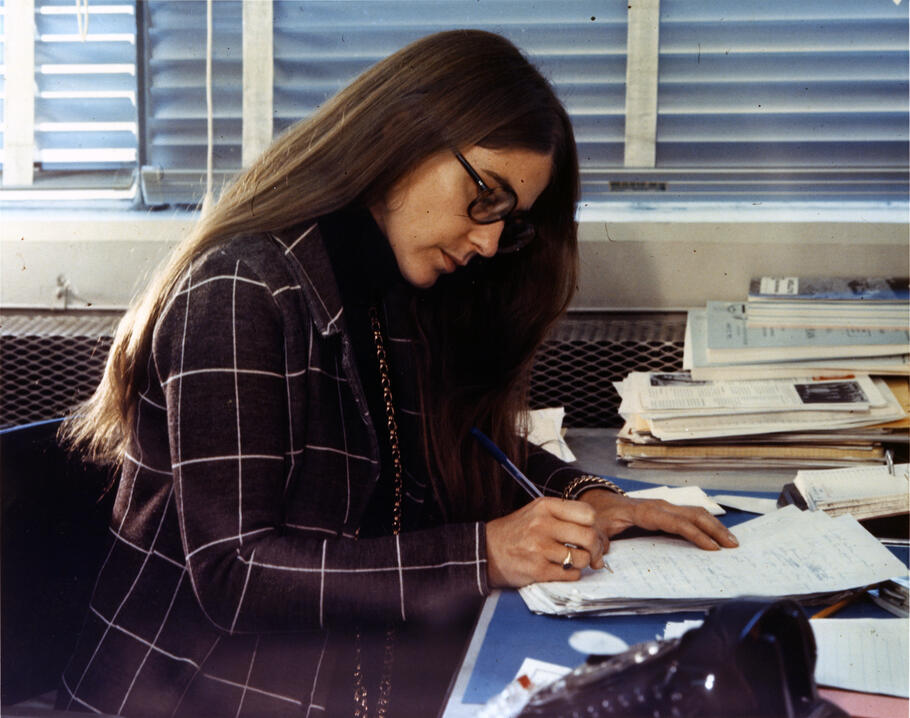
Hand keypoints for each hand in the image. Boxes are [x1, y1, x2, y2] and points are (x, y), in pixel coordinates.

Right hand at [485, 497, 606, 587]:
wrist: (486, 551)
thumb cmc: (516, 532)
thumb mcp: (537, 512)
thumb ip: (565, 518)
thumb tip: (599, 537)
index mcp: (545, 506)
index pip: (588, 513)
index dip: (595, 526)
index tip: (592, 533)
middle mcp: (543, 524)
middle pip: (589, 536)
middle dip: (596, 548)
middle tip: (593, 553)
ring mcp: (540, 548)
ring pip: (582, 558)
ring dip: (582, 563)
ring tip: (571, 561)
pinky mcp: (538, 570)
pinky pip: (571, 574)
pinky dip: (570, 574)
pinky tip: (560, 569)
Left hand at [579, 489, 739, 551]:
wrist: (599, 500)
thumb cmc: (600, 515)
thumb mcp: (597, 528)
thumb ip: (598, 543)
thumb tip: (600, 558)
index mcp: (644, 512)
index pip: (675, 522)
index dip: (695, 534)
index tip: (712, 548)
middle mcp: (659, 507)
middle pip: (693, 514)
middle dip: (714, 529)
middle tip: (732, 546)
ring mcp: (664, 507)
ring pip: (695, 513)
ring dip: (715, 526)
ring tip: (732, 542)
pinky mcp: (667, 512)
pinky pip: (690, 515)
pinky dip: (706, 524)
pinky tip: (717, 536)